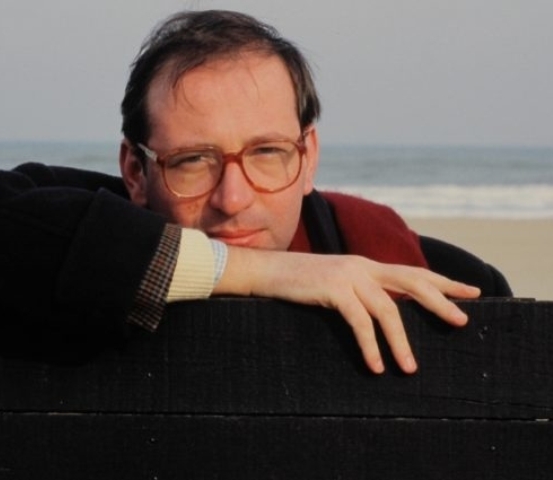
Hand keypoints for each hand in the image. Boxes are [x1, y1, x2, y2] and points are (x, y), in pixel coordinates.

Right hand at [214, 248, 479, 373]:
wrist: (265, 271)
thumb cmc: (298, 282)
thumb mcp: (335, 284)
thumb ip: (359, 291)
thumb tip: (383, 313)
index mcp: (366, 265)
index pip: (413, 272)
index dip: (444, 282)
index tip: (471, 292)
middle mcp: (363, 266)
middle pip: (412, 282)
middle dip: (440, 301)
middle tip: (462, 321)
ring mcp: (348, 275)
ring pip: (387, 309)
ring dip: (400, 342)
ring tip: (409, 369)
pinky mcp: (333, 288)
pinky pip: (359, 320)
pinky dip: (370, 345)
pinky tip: (376, 365)